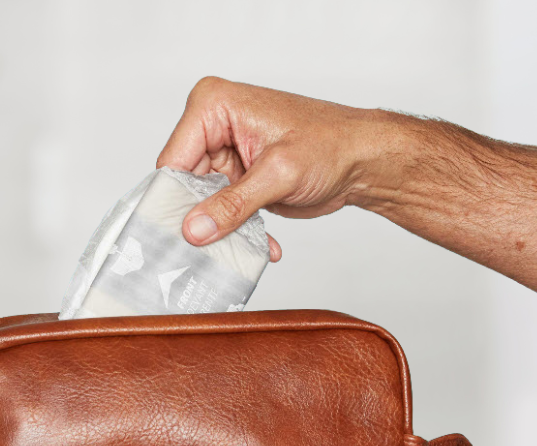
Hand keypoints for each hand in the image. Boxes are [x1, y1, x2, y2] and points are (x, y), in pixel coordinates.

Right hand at [158, 78, 382, 256]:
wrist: (363, 160)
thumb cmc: (333, 144)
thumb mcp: (279, 174)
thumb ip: (232, 203)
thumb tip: (193, 228)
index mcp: (213, 106)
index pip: (173, 160)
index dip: (173, 200)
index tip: (179, 235)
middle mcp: (212, 127)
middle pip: (182, 185)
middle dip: (198, 219)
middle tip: (207, 249)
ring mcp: (222, 154)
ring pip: (199, 204)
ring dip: (222, 230)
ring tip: (241, 247)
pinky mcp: (234, 178)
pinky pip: (220, 211)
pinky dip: (238, 231)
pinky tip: (263, 244)